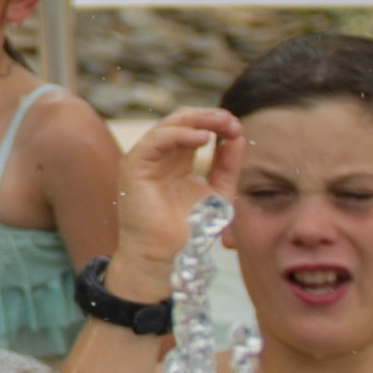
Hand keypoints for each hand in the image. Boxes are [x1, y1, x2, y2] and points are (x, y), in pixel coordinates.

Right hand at [110, 107, 240, 290]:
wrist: (166, 255)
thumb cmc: (188, 230)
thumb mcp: (218, 193)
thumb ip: (227, 166)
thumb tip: (238, 137)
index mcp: (176, 160)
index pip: (194, 129)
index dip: (216, 124)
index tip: (238, 129)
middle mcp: (159, 155)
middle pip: (182, 121)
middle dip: (209, 117)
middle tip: (231, 121)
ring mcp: (144, 158)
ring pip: (169, 125)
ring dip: (197, 120)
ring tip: (221, 124)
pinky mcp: (134, 165)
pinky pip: (157, 139)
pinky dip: (180, 134)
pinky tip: (203, 138)